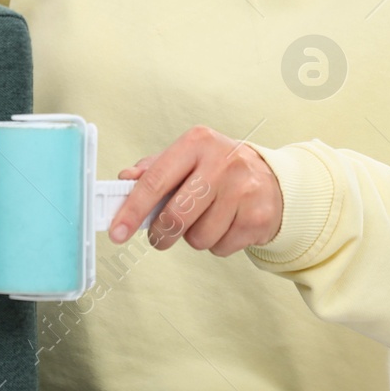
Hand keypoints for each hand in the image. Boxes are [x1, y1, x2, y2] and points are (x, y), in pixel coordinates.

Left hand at [109, 125, 283, 256]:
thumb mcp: (187, 158)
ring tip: (206, 219)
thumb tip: (124, 179)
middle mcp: (222, 162)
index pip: (155, 180)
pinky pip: (220, 248)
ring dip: (194, 237)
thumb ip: (154, 169)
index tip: (116, 232)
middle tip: (160, 236)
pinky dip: (217, 243)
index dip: (132, 209)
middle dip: (161, 234)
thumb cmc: (219, 169)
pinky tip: (226, 224)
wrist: (273, 180)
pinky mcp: (258, 217)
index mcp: (197, 142)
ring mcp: (243, 190)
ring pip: (198, 238)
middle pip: (176, 216)